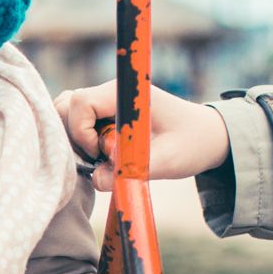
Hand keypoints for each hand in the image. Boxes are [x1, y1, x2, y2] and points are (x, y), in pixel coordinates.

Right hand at [53, 80, 230, 191]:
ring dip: (75, 141)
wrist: (207, 136)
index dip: (82, 133)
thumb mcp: (167, 162)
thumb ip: (130, 171)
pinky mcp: (103, 115)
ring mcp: (104, 103)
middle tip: (99, 159)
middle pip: (65, 106)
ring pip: (66, 113)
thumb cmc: (191, 143)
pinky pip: (75, 123)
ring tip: (100, 158)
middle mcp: (109, 93)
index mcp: (124, 94)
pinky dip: (79, 142)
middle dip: (74, 138)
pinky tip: (100, 157)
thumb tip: (96, 180)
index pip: (80, 103)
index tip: (103, 154)